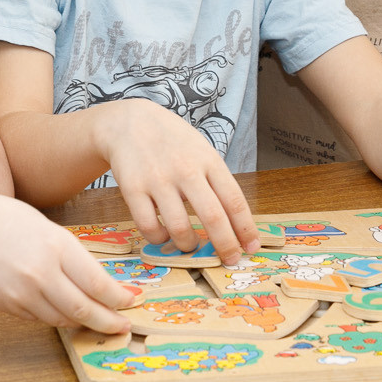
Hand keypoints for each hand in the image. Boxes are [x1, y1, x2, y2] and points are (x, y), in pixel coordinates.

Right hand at [0, 194, 134, 333]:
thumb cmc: (5, 221)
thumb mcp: (48, 229)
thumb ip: (72, 256)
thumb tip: (99, 282)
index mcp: (56, 246)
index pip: (97, 283)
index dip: (119, 298)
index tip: (133, 301)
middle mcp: (41, 273)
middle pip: (85, 309)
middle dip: (109, 321)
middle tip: (124, 326)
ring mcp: (23, 293)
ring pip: (64, 319)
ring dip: (85, 323)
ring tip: (101, 322)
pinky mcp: (9, 306)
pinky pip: (42, 318)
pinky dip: (59, 318)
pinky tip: (68, 314)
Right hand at [95, 99, 258, 264]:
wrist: (129, 121)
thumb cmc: (172, 141)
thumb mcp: (201, 150)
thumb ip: (216, 181)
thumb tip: (235, 222)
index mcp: (208, 160)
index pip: (234, 200)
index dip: (246, 229)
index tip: (251, 248)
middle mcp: (186, 170)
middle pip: (213, 217)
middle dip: (225, 245)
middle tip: (229, 260)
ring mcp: (158, 180)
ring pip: (180, 228)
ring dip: (188, 245)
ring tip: (190, 245)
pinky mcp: (133, 189)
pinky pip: (149, 227)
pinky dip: (159, 239)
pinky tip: (163, 235)